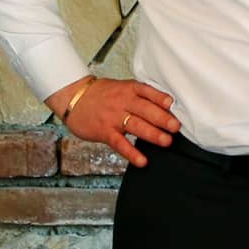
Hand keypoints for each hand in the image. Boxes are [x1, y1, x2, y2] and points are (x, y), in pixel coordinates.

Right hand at [46, 76, 181, 167]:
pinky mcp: (105, 132)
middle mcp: (122, 102)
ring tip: (166, 141)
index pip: (147, 92)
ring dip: (152, 134)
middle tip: (175, 126)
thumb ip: (140, 95)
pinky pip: (120, 143)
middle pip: (144, 109)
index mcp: (128, 89)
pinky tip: (142, 160)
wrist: (72, 98)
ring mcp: (113, 117)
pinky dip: (132, 152)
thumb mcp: (121, 88)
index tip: (172, 104)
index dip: (160, 98)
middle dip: (161, 118)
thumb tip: (166, 106)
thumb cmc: (100, 95)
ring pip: (135, 125)